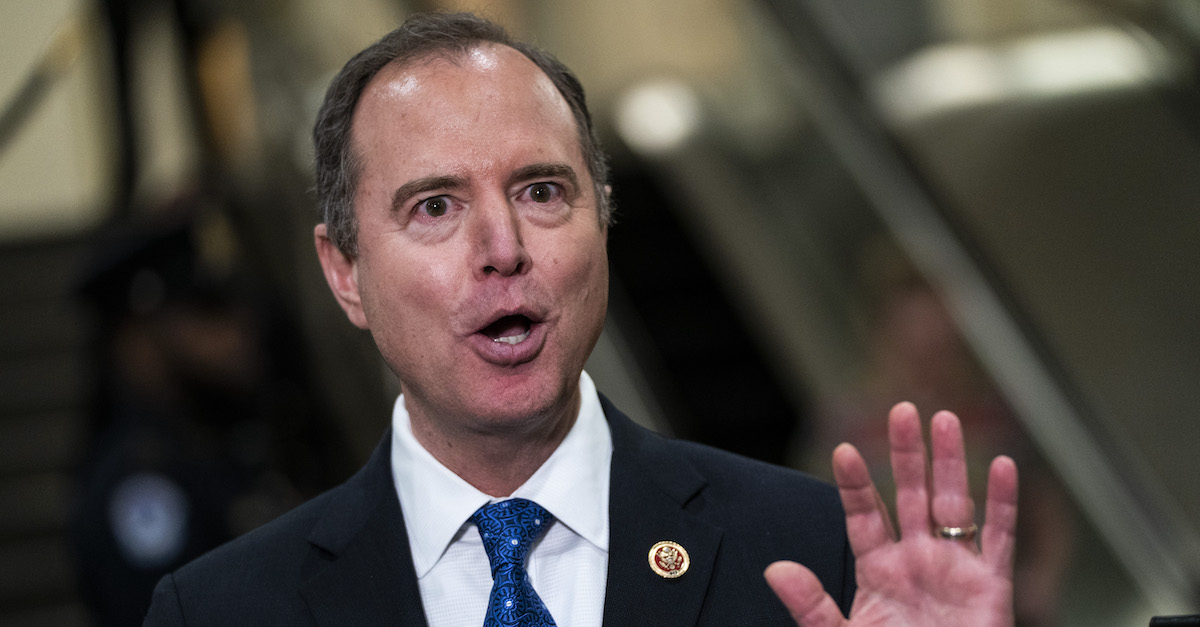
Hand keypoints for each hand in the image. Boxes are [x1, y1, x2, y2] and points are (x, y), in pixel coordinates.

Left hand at [765, 402, 1017, 625]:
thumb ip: (812, 606)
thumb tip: (775, 569)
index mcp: (878, 571)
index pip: (863, 515)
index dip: (855, 483)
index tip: (842, 449)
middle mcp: (917, 561)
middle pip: (910, 495)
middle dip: (905, 454)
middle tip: (901, 410)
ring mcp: (956, 570)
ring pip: (954, 504)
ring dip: (952, 462)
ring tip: (946, 419)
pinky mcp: (992, 587)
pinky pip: (1001, 538)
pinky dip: (1005, 503)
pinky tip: (1005, 465)